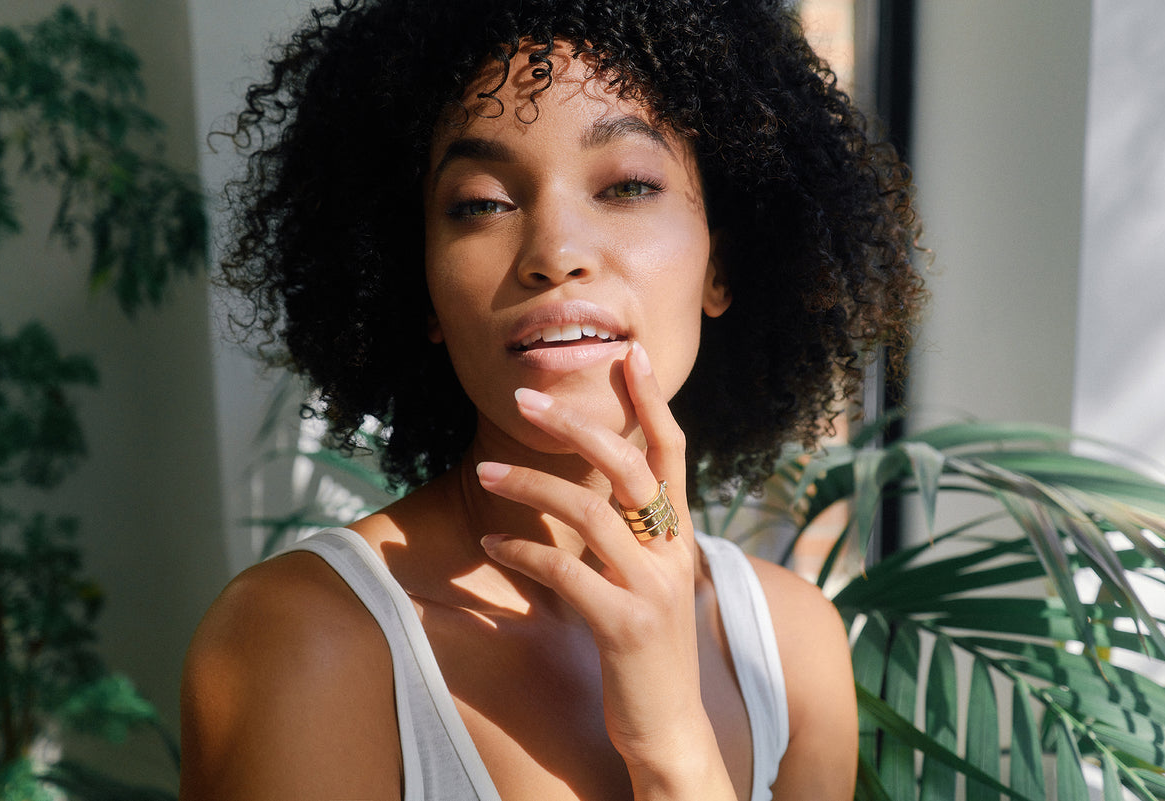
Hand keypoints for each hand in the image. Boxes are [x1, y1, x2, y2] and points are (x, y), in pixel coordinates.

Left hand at [476, 342, 733, 798]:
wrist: (670, 727)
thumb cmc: (647, 648)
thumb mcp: (648, 581)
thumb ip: (630, 535)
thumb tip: (588, 489)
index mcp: (679, 535)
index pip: (672, 451)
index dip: (652, 401)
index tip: (628, 354)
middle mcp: (674, 552)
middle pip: (629, 466)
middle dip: (576, 425)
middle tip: (525, 400)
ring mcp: (652, 588)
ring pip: (589, 512)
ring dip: (529, 486)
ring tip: (484, 474)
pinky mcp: (625, 625)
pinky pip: (565, 573)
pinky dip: (521, 554)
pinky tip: (491, 548)